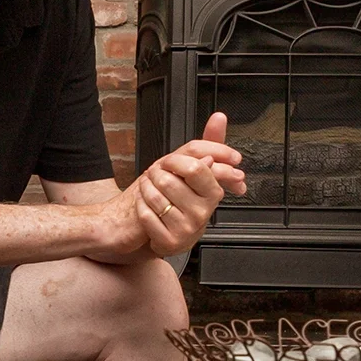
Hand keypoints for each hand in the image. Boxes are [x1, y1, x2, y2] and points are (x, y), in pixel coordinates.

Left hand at [136, 113, 245, 255]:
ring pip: (155, 197)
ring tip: (149, 187)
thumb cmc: (183, 195)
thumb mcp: (197, 169)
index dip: (175, 161)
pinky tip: (145, 204)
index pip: (197, 168)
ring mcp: (186, 230)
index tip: (169, 162)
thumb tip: (219, 117)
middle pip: (170, 180)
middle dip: (156, 173)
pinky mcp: (169, 242)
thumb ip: (210, 142)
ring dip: (145, 187)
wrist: (166, 228)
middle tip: (155, 174)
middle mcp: (203, 213)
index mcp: (213, 193)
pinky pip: (146, 214)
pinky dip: (140, 205)